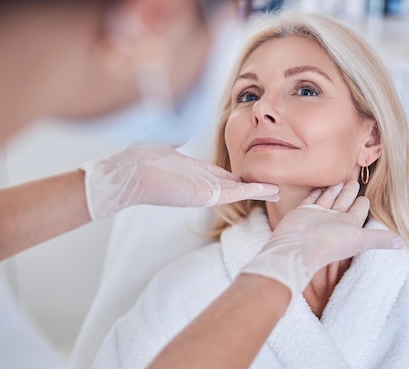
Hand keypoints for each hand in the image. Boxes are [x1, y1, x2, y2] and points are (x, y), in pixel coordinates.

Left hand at [80, 143, 278, 219]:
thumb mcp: (161, 143)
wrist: (129, 173)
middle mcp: (202, 182)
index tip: (254, 172)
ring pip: (239, 191)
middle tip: (274, 185)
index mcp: (194, 171)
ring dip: (259, 191)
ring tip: (279, 191)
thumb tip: (181, 133)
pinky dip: (253, 192)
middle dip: (254, 185)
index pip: (222, 173)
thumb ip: (174, 138)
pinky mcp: (206, 196)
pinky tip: (271, 190)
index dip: (239, 174)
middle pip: (235, 184)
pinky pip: (235, 193)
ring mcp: (205, 190)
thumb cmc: (139, 160)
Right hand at [239, 181, 403, 303]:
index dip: (363, 203)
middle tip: (354, 180)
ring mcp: (317, 215)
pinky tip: (320, 185)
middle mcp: (333, 220)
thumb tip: (403, 244)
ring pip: (328, 199)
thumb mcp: (360, 239)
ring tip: (340, 178)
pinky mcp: (303, 211)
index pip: (359, 211)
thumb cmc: (328, 244)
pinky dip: (316, 192)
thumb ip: (380, 239)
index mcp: (349, 226)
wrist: (297, 247)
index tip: (368, 195)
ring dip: (334, 190)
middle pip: (344, 202)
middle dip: (350, 192)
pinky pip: (311, 199)